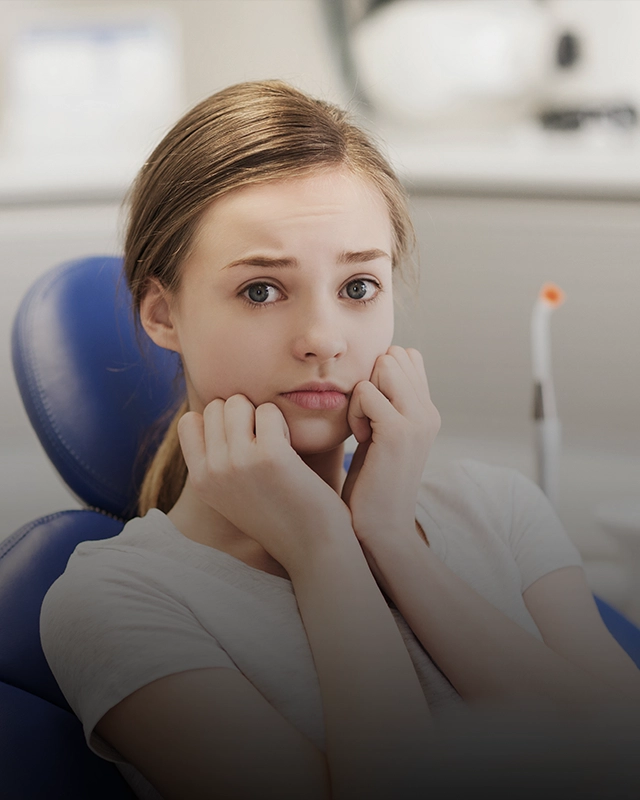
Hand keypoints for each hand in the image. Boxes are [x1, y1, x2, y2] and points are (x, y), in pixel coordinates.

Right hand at [177, 395, 352, 571]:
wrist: (314, 548)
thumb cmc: (281, 515)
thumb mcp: (234, 493)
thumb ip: (220, 460)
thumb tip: (217, 411)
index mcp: (200, 481)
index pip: (189, 422)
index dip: (219, 420)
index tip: (242, 438)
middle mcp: (213, 471)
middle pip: (217, 406)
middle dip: (244, 413)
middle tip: (265, 439)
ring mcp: (238, 462)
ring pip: (239, 402)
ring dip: (262, 413)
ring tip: (278, 441)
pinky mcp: (269, 456)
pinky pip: (269, 411)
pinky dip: (284, 422)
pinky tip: (292, 448)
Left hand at [341, 346, 439, 547]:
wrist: (380, 529)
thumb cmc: (371, 484)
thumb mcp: (381, 436)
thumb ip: (386, 404)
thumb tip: (375, 367)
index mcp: (426, 411)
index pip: (407, 357)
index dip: (379, 374)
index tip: (371, 411)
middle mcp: (428, 412)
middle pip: (396, 355)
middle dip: (371, 377)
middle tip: (365, 419)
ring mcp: (418, 420)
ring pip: (384, 365)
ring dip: (362, 391)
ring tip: (363, 427)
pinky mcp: (399, 432)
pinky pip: (366, 391)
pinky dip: (354, 410)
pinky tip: (359, 438)